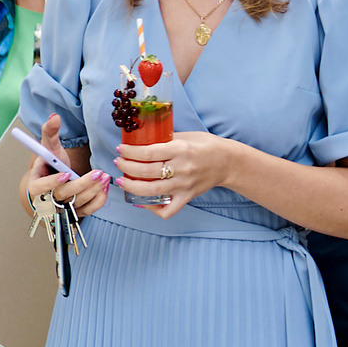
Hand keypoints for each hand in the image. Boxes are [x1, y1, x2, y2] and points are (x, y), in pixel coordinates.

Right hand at [23, 114, 110, 217]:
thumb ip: (50, 131)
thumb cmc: (50, 165)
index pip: (40, 187)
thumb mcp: (49, 147)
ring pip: (78, 203)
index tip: (67, 174)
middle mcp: (47, 200)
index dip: (53, 182)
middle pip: (63, 196)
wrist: (55, 182)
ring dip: (93, 190)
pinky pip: (88, 210)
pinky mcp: (75, 213)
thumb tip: (54, 116)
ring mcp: (62, 208)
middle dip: (82, 185)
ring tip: (103, 177)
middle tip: (97, 173)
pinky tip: (104, 188)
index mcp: (35, 184)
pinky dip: (99, 200)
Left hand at [115, 129, 233, 217]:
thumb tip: (140, 139)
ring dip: (132, 187)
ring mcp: (184, 185)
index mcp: (180, 149)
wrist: (228, 162)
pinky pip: (168, 210)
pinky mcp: (187, 197)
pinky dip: (153, 209)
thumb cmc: (206, 146)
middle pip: (146, 171)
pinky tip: (143, 202)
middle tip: (119, 163)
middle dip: (126, 167)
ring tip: (122, 181)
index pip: (148, 152)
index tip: (121, 149)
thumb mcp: (185, 136)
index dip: (130, 152)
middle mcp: (182, 168)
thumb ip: (165, 139)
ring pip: (152, 191)